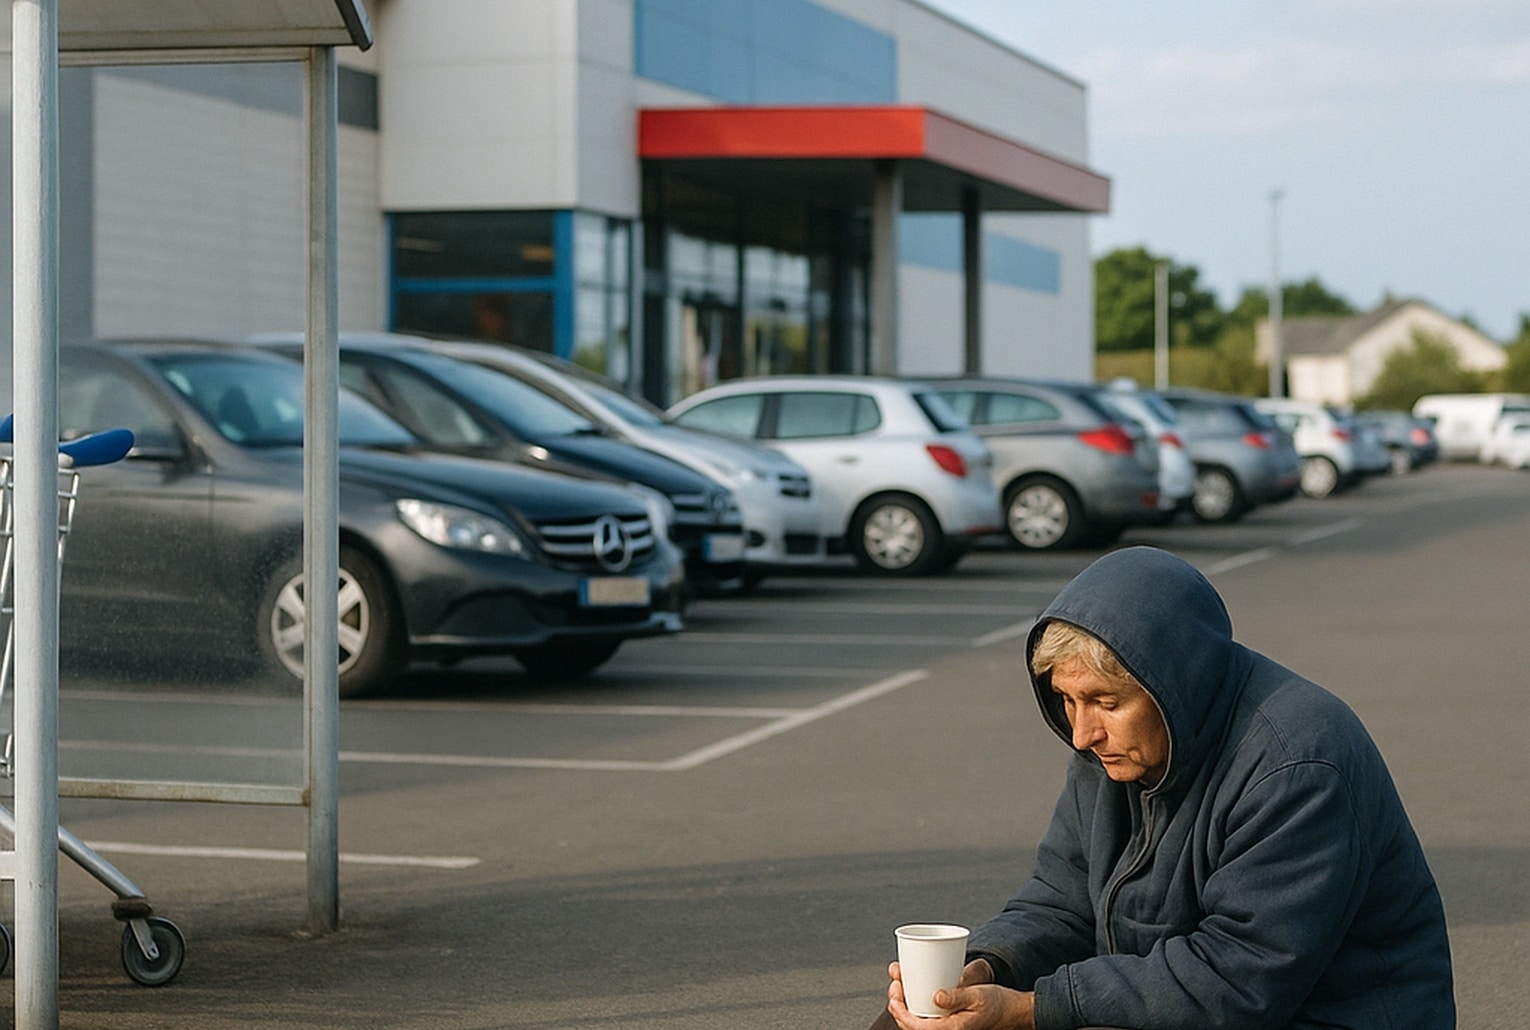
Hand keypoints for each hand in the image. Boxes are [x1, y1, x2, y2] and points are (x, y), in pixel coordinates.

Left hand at [883, 958, 1035, 1029]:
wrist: (1012, 1010)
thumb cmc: (997, 1003)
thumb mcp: (978, 996)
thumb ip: (957, 997)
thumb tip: (935, 997)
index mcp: (951, 1029)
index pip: (917, 1027)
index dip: (900, 1012)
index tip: (894, 993)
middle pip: (912, 1023)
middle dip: (898, 1004)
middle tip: (895, 983)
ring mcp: (946, 1025)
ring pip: (918, 1017)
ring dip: (904, 1002)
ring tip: (899, 981)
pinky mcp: (948, 1017)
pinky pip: (926, 1013)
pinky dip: (915, 1000)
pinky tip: (911, 986)